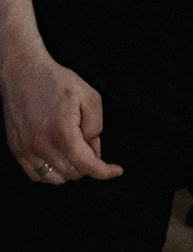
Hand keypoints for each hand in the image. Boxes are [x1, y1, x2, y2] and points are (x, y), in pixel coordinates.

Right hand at [1, 43, 120, 183]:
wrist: (22, 72)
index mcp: (61, 133)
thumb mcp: (89, 96)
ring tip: (72, 148)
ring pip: (56, 179)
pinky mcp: (17, 149)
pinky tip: (58, 156)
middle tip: (87, 140)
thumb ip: (97, 126)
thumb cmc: (56, 81)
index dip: (105, 172)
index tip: (116, 170)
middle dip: (87, 162)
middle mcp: (41, 145)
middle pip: (74, 173)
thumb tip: (94, 150)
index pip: (87, 166)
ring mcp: (26, 149)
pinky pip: (37, 175)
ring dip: (70, 169)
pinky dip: (51, 171)